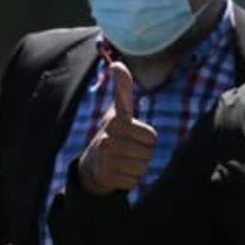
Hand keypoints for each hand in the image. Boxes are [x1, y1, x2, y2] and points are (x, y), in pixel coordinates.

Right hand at [78, 62, 157, 194]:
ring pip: (143, 167)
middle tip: (128, 150)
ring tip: (124, 160)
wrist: (93, 165)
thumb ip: (122, 89)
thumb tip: (117, 63)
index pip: (151, 136)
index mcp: (115, 122)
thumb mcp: (118, 111)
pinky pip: (135, 181)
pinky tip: (120, 172)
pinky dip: (131, 179)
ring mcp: (107, 160)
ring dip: (138, 166)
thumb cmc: (113, 134)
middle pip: (149, 153)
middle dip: (143, 153)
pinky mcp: (108, 178)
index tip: (132, 134)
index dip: (147, 138)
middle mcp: (108, 140)